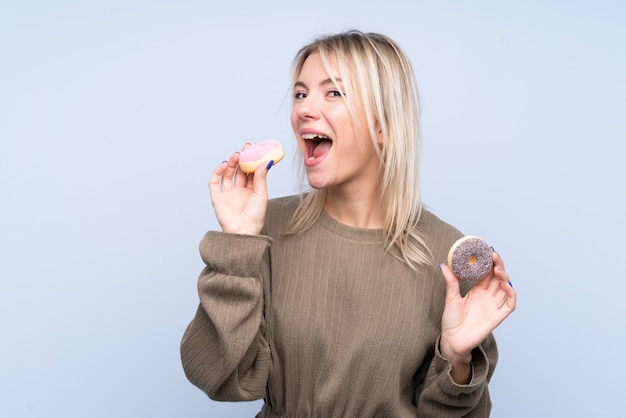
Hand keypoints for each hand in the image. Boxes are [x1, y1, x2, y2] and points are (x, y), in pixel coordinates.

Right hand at [208, 144, 273, 234]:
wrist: (243, 231)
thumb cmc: (255, 216)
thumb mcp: (261, 194)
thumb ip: (261, 177)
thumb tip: (266, 161)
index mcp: (252, 191)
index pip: (251, 172)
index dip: (252, 161)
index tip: (254, 149)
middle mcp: (240, 191)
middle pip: (239, 171)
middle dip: (242, 159)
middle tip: (245, 148)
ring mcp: (228, 194)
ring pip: (227, 175)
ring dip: (231, 164)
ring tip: (236, 156)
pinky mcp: (217, 198)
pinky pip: (214, 183)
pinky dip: (217, 173)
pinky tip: (223, 165)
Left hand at [439, 251, 515, 373]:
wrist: (452, 340)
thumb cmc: (451, 321)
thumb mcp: (451, 298)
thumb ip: (451, 282)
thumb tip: (443, 265)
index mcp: (477, 291)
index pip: (487, 273)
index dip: (489, 262)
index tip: (488, 251)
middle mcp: (487, 297)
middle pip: (498, 278)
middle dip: (498, 265)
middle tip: (494, 256)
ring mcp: (493, 306)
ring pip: (505, 288)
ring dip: (505, 277)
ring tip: (498, 268)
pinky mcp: (497, 317)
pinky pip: (509, 305)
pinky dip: (512, 295)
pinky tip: (507, 286)